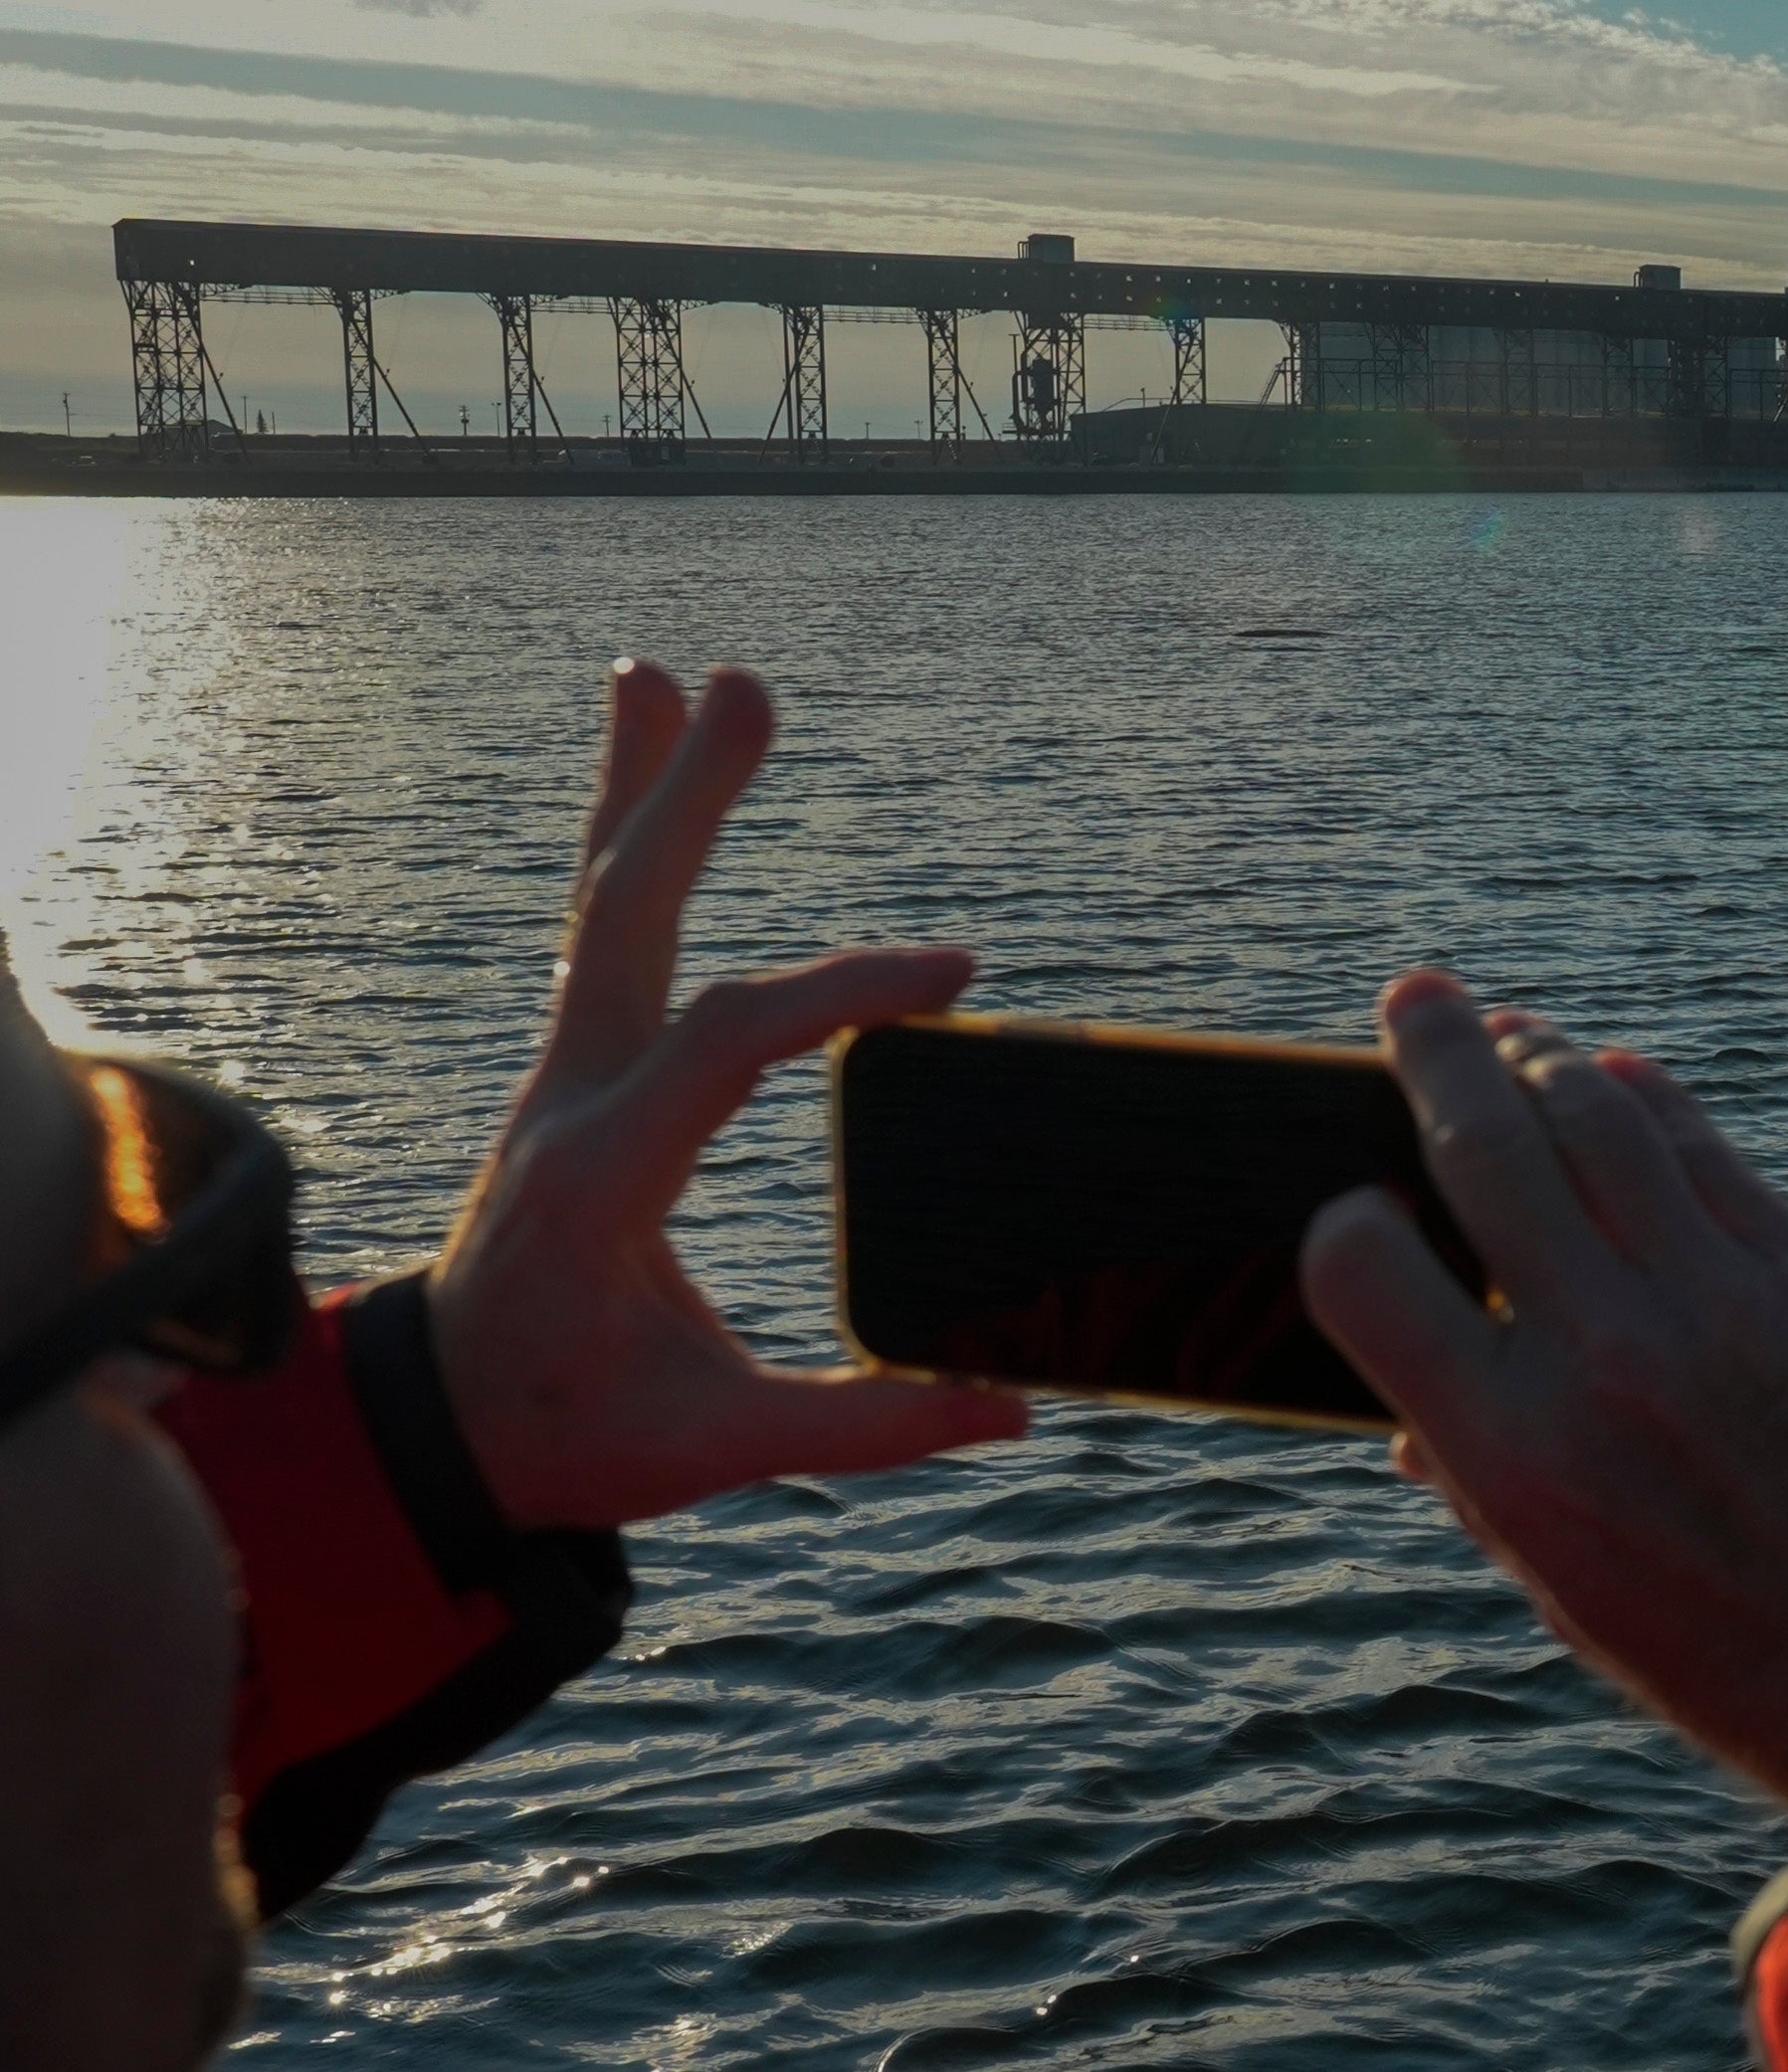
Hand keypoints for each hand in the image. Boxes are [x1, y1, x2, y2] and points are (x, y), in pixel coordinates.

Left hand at [427, 662, 1026, 1533]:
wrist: (436, 1435)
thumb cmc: (570, 1436)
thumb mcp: (714, 1451)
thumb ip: (864, 1427)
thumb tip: (1013, 1408)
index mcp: (603, 1175)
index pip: (730, 1041)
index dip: (842, 991)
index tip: (952, 972)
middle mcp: (568, 1102)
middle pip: (625, 920)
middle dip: (684, 802)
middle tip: (741, 686)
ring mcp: (563, 1079)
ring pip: (602, 909)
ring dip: (640, 791)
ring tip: (670, 675)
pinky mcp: (578, 1077)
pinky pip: (606, 937)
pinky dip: (633, 847)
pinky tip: (652, 774)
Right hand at [1302, 972, 1787, 1813]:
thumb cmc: (1723, 1655)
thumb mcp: (1563, 1591)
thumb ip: (1480, 1475)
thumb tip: (1410, 1402)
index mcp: (1513, 1457)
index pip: (1363, 1269)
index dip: (1344, 1219)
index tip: (1359, 1202)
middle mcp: (1606, 1360)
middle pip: (1489, 1146)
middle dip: (1436, 1052)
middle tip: (1414, 996)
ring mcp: (1720, 1306)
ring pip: (1605, 1119)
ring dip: (1544, 1056)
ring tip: (1513, 1032)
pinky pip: (1710, 1153)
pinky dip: (1652, 1100)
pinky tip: (1621, 1080)